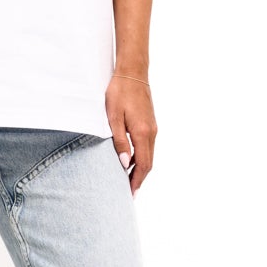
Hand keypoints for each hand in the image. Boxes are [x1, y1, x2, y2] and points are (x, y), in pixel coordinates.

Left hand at [106, 69, 156, 192]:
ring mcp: (153, 128)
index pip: (143, 164)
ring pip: (149, 155)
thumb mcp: (113, 118)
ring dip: (141, 169)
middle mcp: (151, 132)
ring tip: (128, 180)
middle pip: (148, 163)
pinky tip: (132, 161)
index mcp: (142, 133)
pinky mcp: (151, 123)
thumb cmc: (119, 93)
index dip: (136, 181)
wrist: (132, 72)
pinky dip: (142, 158)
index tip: (130, 193)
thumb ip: (119, 142)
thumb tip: (125, 164)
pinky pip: (148, 146)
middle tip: (129, 192)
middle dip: (139, 179)